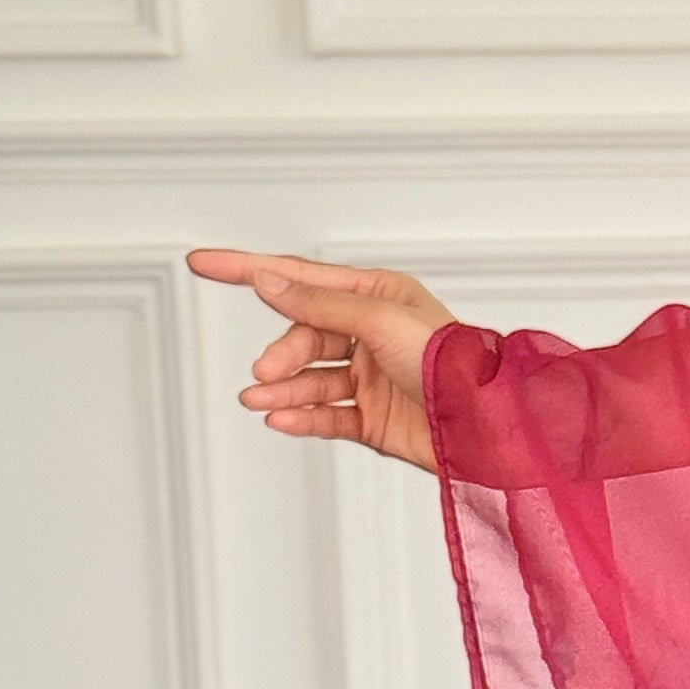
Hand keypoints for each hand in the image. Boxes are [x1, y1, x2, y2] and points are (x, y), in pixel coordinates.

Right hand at [187, 250, 455, 478]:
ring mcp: (372, 378)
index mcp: (378, 296)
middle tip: (265, 370)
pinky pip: (326, 415)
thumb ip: (320, 304)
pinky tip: (280, 418)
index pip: (300, 277)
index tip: (202, 262)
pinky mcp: (374, 419)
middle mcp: (373, 333)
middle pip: (304, 335)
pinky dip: (302, 417)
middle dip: (282, 353)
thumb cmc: (453, 363)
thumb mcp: (380, 321)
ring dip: (282, 388)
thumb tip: (269, 281)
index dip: (248, 269)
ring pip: (311, 379)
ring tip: (258, 399)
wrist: (487, 426)